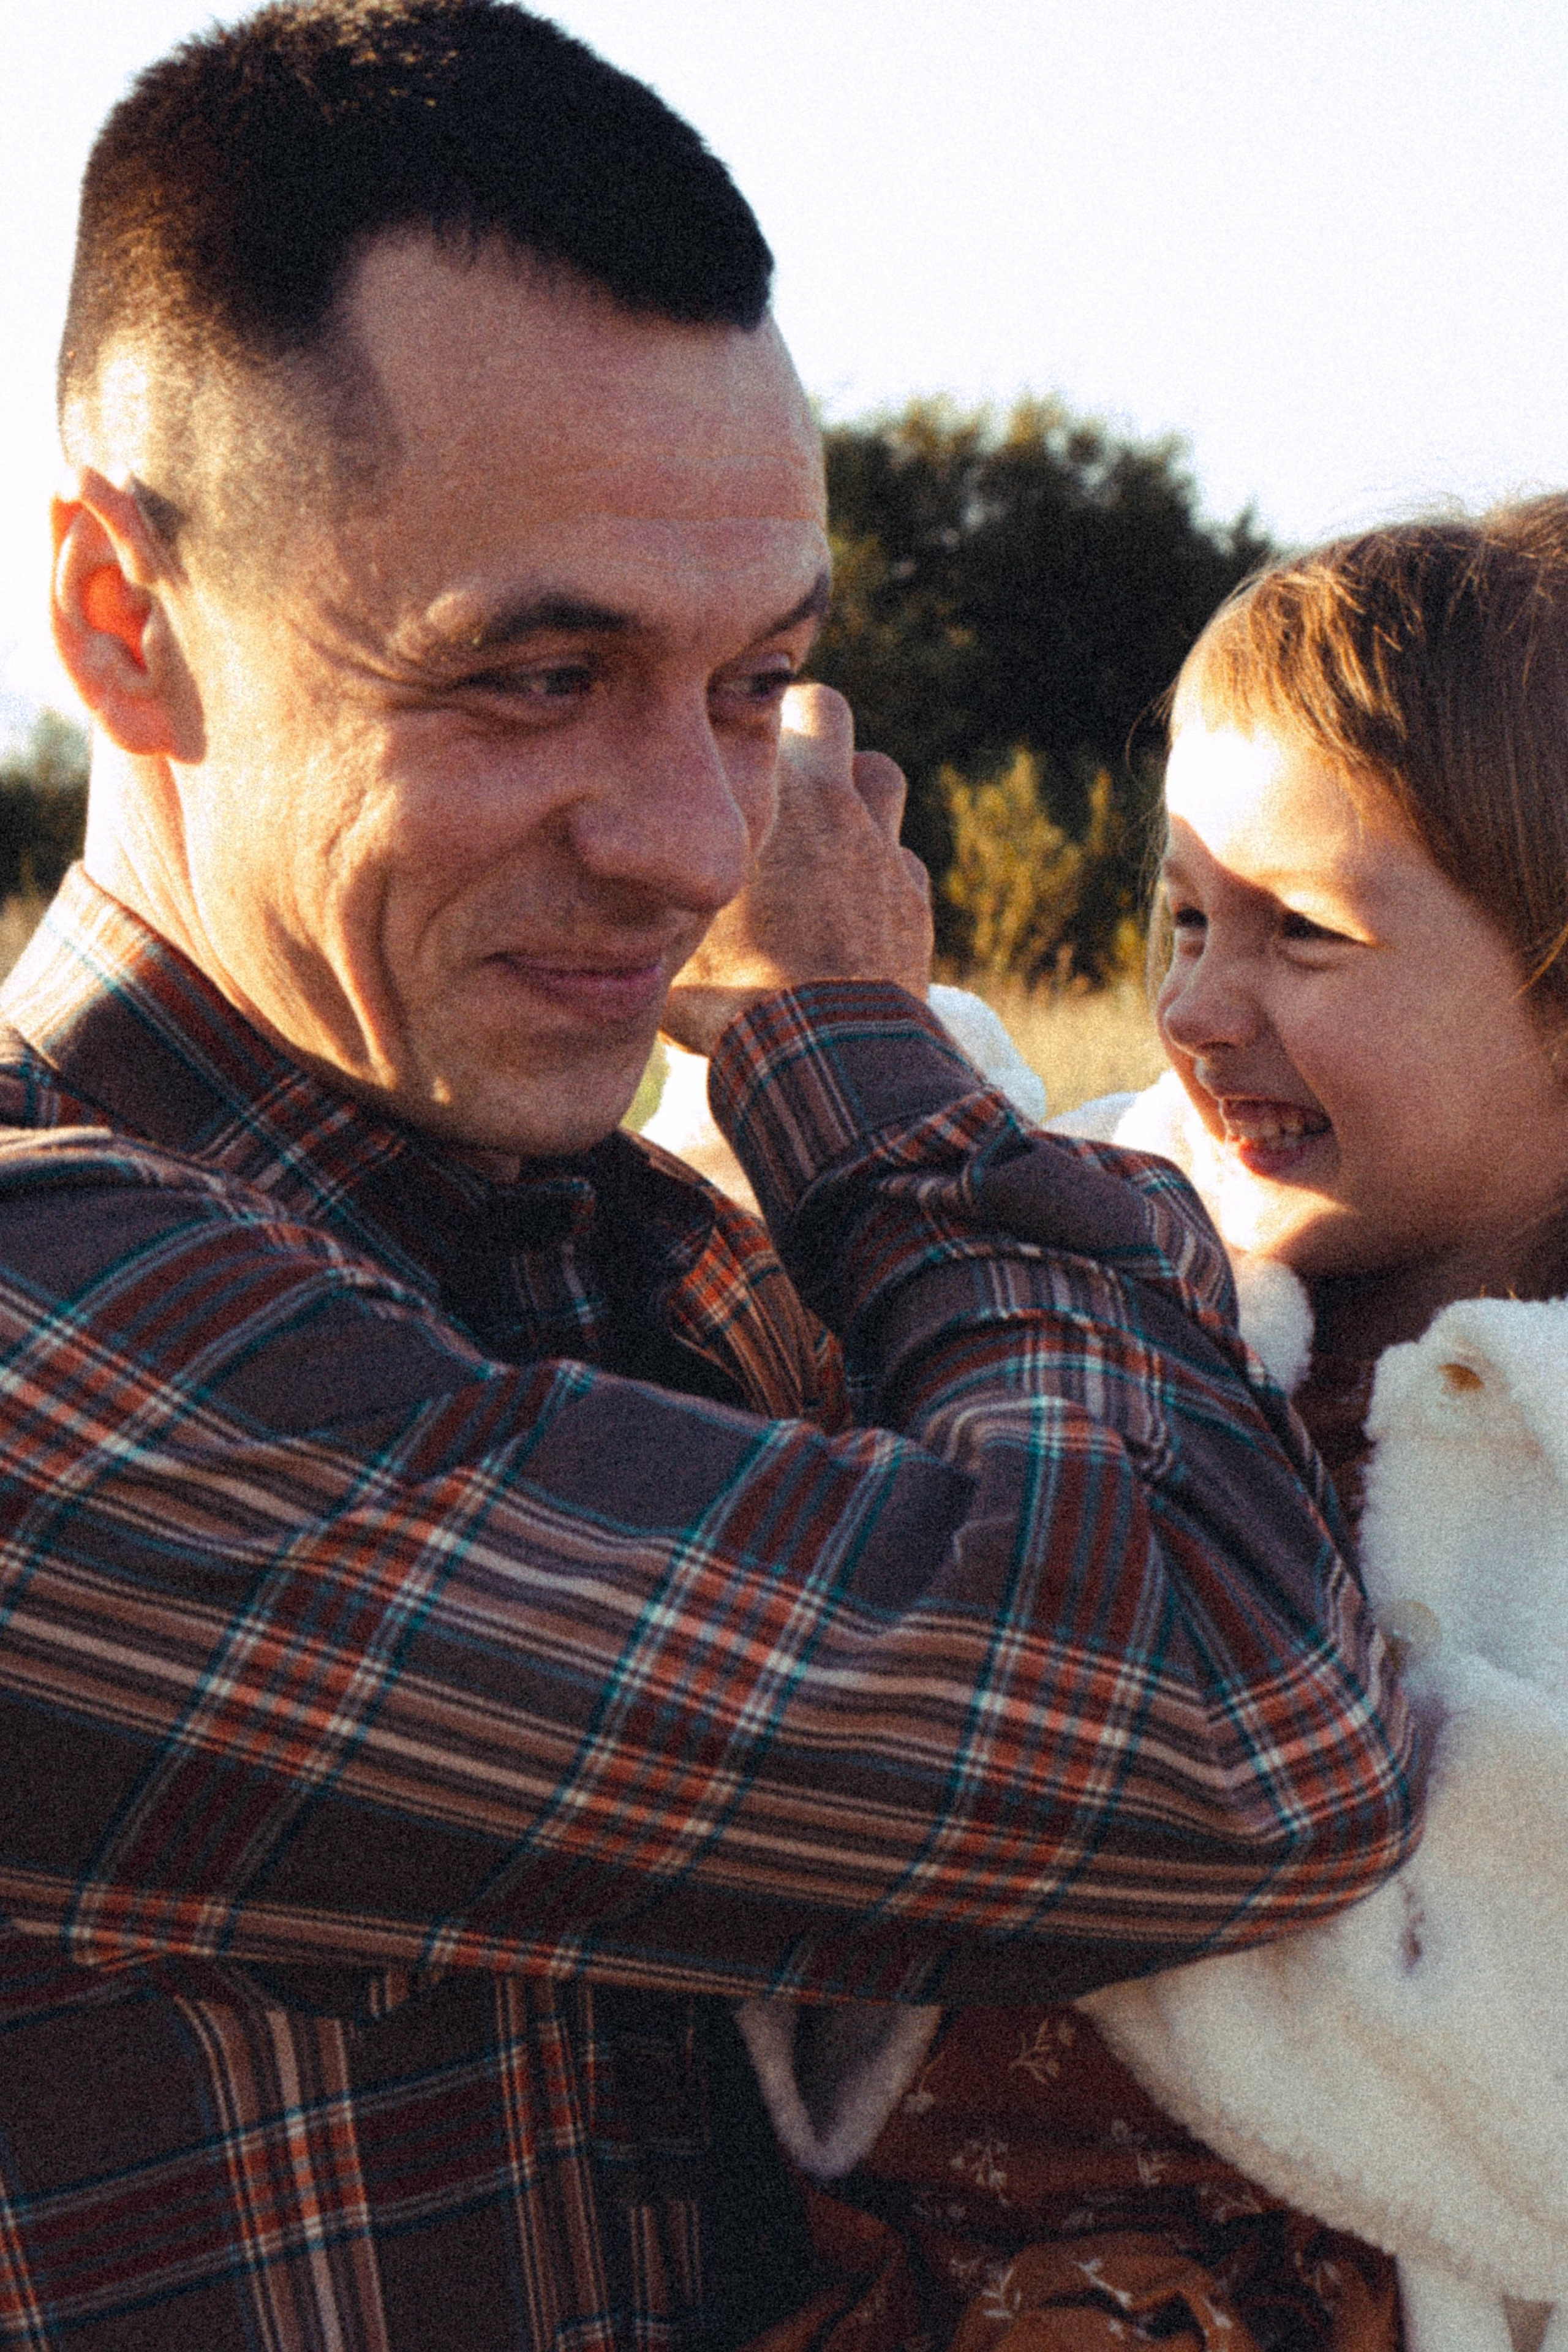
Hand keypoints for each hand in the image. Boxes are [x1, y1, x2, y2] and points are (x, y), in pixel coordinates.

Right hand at [662, 684, 932, 1054]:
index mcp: (764, 793)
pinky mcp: (912, 901)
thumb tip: (600, 893)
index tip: (714, 744)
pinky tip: (852, 909)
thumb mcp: (666, 938)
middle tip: (774, 773)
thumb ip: (649, 899)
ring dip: (856, 791)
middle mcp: (829, 803)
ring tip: (818, 832)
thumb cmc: (729, 995)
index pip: (749, 709)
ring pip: (880, 771)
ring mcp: (879, 849)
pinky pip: (902, 860)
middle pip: (825, 710)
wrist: (822, 1051)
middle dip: (806, 731)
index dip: (732, 721)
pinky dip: (880, 874)